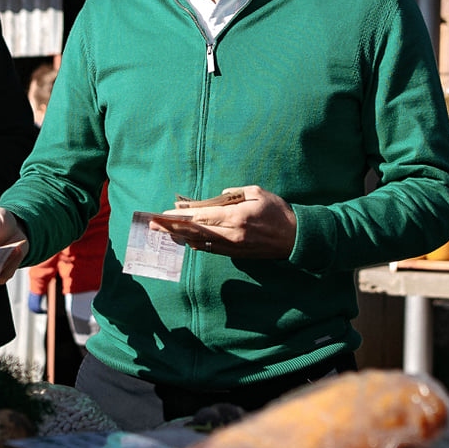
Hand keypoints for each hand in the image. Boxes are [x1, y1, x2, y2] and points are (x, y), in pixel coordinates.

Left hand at [163, 185, 296, 258]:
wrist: (296, 238)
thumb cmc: (278, 212)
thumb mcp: (257, 193)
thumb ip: (233, 194)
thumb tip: (215, 198)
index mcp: (237, 217)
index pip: (202, 216)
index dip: (180, 216)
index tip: (163, 214)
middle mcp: (232, 235)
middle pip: (195, 231)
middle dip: (171, 228)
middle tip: (151, 224)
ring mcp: (233, 247)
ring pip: (199, 242)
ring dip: (179, 237)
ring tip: (162, 232)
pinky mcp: (236, 254)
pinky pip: (210, 249)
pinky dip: (195, 243)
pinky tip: (184, 239)